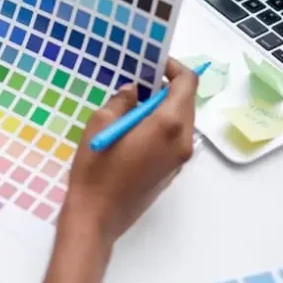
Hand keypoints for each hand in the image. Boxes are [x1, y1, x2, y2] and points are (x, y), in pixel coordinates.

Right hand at [60, 59, 198, 248]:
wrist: (97, 218)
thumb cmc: (95, 171)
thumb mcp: (99, 125)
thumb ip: (120, 102)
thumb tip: (133, 91)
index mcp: (167, 125)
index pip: (187, 84)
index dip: (174, 68)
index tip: (154, 64)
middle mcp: (181, 141)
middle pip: (187, 102)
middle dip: (167, 88)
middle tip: (139, 84)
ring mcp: (179, 159)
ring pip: (182, 122)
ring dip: (164, 108)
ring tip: (133, 107)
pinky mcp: (171, 172)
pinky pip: (174, 140)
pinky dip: (161, 127)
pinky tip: (135, 132)